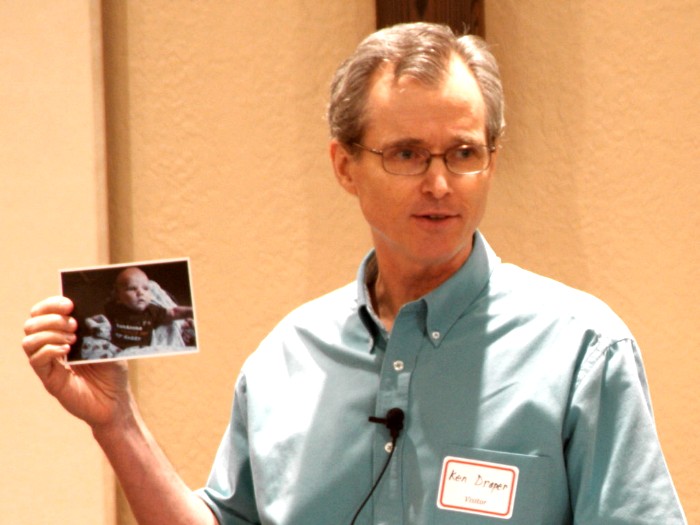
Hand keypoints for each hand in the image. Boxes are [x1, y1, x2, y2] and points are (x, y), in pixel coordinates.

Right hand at [22, 296, 129, 428]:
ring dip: (49, 334)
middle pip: (32, 323)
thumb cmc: (113, 371)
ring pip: (29, 340)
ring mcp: (49, 363)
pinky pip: (36, 360)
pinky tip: (67, 351)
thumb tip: (90, 310)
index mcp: (64, 334)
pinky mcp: (49, 379)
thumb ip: (98, 327)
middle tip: (74, 325)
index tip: (69, 304)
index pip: (44, 312)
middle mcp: (51, 346)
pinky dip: (49, 350)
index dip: (51, 304)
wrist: (116, 400)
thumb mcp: (109, 343)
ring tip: (73, 339)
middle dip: (51, 318)